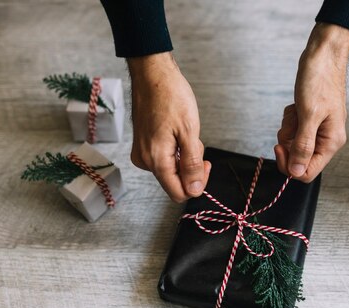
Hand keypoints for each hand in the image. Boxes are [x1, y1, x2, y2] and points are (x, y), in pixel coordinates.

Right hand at [127, 52, 210, 202]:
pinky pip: (164, 158)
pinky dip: (175, 150)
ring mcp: (142, 153)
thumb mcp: (190, 132)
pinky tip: (176, 132)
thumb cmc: (170, 96)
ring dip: (184, 157)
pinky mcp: (142, 145)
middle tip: (196, 142)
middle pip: (175, 182)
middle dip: (191, 167)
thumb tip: (193, 190)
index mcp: (156, 160)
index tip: (206, 164)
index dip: (197, 184)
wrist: (152, 74)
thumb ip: (192, 165)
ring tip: (185, 132)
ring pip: (171, 170)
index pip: (179, 193)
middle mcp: (145, 160)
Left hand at [276, 23, 348, 181]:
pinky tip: (296, 105)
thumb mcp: (309, 115)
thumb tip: (297, 171)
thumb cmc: (320, 80)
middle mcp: (326, 139)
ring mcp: (318, 129)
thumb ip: (303, 146)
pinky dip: (290, 118)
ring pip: (293, 143)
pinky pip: (293, 129)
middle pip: (298, 159)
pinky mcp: (309, 120)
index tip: (279, 147)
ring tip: (296, 110)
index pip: (307, 172)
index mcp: (331, 142)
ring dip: (288, 128)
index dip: (290, 165)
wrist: (323, 55)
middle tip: (290, 123)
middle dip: (288, 142)